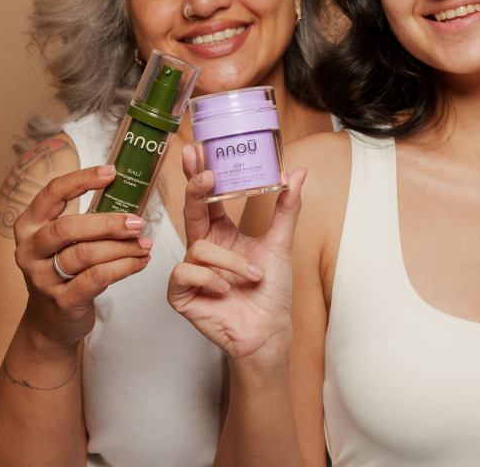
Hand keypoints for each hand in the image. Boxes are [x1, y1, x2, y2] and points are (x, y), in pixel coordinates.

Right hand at [13, 165, 152, 348]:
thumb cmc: (64, 271)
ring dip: (122, 247)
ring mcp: (42, 278)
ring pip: (85, 254)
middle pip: (68, 227)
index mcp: (29, 226)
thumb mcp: (64, 241)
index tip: (111, 173)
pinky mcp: (62, 301)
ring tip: (144, 244)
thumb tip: (127, 193)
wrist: (51, 321)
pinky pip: (96, 278)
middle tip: (137, 221)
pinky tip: (139, 262)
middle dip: (108, 222)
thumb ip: (87, 218)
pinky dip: (124, 267)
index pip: (52, 193)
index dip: (81, 180)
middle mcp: (29, 250)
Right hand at [168, 145, 306, 367]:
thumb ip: (287, 206)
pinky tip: (224, 288)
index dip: (199, 172)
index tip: (197, 148)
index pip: (206, 197)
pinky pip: (184, 273)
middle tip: (203, 173)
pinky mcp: (181, 293)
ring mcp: (190, 270)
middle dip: (194, 189)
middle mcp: (203, 246)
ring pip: (198, 247)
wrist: (269, 330)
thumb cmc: (271, 289)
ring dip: (229, 261)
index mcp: (221, 232)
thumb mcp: (281, 242)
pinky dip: (208, 278)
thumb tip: (298, 171)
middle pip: (191, 210)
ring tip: (252, 274)